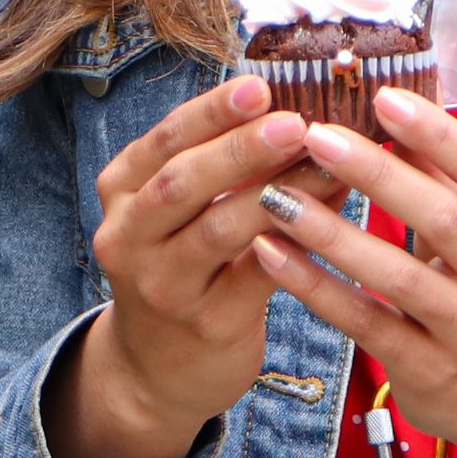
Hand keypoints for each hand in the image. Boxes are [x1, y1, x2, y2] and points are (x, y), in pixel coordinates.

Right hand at [49, 76, 322, 457]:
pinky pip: (259, 275)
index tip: (259, 86)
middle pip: (183, 183)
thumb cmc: (181, 268)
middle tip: (297, 122)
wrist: (157, 370)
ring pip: (221, 229)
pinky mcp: (207, 325)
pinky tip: (335, 215)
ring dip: (280, 193)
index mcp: (122, 193)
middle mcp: (130, 237)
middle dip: (241, 148)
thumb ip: (212, 161)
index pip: (163, 141)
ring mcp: (164, 286)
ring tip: (330, 165)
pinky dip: (298, 241)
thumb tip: (291, 100)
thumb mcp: (172, 212)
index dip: (210, 112)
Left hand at [250, 88, 456, 457]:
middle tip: (314, 135)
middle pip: (441, 218)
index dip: (439, 134)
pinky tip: (272, 253)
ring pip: (395, 275)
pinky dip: (314, 287)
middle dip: (375, 174)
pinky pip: (363, 322)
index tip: (383, 97)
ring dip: (330, 232)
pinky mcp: (426, 370)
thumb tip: (397, 104)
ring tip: (275, 194)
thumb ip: (447, 175)